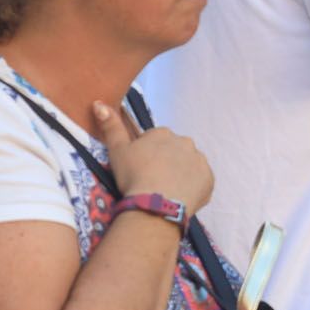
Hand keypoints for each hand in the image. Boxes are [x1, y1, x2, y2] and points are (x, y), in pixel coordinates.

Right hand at [92, 101, 213, 214]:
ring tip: (166, 189)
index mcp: (163, 133)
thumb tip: (100, 103)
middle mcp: (185, 142)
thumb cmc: (134, 176)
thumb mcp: (117, 150)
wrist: (156, 205)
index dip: (147, 155)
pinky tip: (179, 195)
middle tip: (154, 179)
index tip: (141, 168)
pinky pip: (200, 181)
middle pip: (174, 151)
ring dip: (180, 173)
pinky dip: (192, 187)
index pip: (156, 140)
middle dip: (166, 161)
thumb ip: (111, 126)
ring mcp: (200, 160)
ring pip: (189, 165)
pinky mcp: (209, 179)